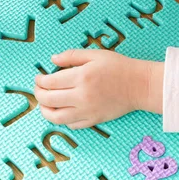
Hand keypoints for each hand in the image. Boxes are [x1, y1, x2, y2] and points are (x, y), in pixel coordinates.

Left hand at [34, 49, 163, 128]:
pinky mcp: (94, 120)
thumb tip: (52, 59)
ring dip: (46, 111)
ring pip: (57, 117)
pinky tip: (62, 111)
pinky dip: (62, 120)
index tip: (39, 78)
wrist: (139, 85)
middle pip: (49, 100)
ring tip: (45, 104)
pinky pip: (72, 125)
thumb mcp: (95, 54)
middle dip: (38, 94)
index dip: (40, 81)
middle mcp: (82, 96)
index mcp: (81, 77)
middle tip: (38, 89)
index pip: (50, 82)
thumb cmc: (119, 67)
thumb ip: (71, 56)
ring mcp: (87, 111)